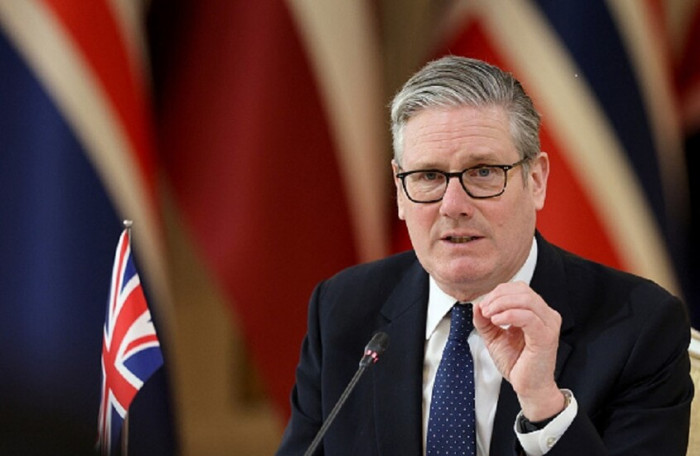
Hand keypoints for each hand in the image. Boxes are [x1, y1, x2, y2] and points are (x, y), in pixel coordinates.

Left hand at [473, 282, 564, 420]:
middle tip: (484, 310)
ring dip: (502, 304)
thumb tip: (477, 305)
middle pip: (522, 290)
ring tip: (489, 316)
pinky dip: (509, 315)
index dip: (497, 293)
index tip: (483, 306)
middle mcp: (546, 315)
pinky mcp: (546, 336)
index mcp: (536, 312)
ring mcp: (548, 324)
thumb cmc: (517, 363)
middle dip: (498, 297)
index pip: (518, 288)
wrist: (529, 387)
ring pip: (526, 299)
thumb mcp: (494, 337)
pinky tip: (497, 321)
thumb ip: (484, 321)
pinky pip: (528, 317)